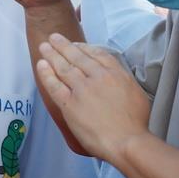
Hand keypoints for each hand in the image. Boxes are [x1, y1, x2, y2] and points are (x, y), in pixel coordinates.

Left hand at [35, 33, 150, 162]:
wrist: (126, 141)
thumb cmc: (136, 124)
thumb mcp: (137, 93)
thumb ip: (124, 82)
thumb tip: (117, 79)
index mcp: (116, 73)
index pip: (97, 54)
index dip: (84, 47)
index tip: (76, 44)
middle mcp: (98, 77)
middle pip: (77, 56)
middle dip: (64, 45)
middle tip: (53, 37)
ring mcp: (82, 89)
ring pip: (64, 67)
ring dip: (52, 54)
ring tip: (44, 46)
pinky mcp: (70, 104)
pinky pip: (54, 85)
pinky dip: (46, 74)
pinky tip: (41, 65)